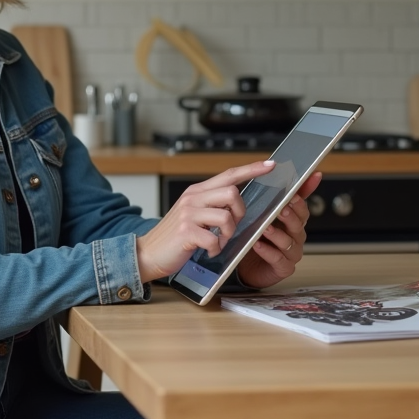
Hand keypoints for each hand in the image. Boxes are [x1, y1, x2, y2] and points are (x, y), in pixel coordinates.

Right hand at [135, 160, 275, 282]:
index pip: (229, 175)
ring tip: (217, 241)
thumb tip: (237, 203)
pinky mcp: (186, 232)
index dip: (251, 169)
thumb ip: (211, 204)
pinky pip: (214, 238)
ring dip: (228, 234)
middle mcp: (192, 198)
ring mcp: (188, 214)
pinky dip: (216, 248)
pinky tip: (208, 250)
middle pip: (232, 192)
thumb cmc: (175, 237)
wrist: (147, 253)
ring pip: (226, 216)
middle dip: (239, 212)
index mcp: (197, 192)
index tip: (270, 165)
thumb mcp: (193, 213)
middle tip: (230, 227)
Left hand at [234, 171, 320, 289]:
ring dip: (277, 234)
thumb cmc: (259, 236)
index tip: (292, 194)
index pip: (302, 209)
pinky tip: (257, 244)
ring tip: (264, 227)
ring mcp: (291, 253)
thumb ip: (280, 194)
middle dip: (290, 215)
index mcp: (294, 222)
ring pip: (288, 242)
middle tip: (281, 207)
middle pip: (298, 224)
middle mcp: (296, 237)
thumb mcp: (266, 213)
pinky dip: (267, 251)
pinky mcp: (283, 268)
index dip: (299, 201)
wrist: (248, 266)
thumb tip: (297, 174)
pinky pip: (277, 259)